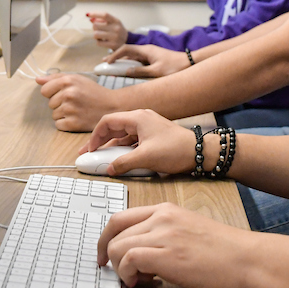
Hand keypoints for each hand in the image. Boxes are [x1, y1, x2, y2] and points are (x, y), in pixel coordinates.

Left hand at [37, 74, 119, 131]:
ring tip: (78, 110)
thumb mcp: (77, 79)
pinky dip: (66, 124)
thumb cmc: (93, 92)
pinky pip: (58, 125)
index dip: (53, 93)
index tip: (64, 94)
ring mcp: (70, 109)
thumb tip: (37, 79)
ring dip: (63, 114)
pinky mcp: (73, 123)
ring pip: (54, 114)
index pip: (45, 90)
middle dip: (60, 104)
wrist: (112, 106)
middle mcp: (68, 94)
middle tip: (76, 102)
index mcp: (68, 81)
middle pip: (50, 103)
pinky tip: (77, 118)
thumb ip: (56, 78)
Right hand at [78, 109, 196, 175]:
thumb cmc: (175, 150)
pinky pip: (132, 140)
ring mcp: (148, 126)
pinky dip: (123, 148)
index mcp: (137, 118)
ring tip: (102, 158)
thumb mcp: (145, 158)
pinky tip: (120, 159)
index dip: (95, 136)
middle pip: (114, 127)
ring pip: (123, 134)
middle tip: (90, 153)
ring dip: (112, 146)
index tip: (90, 149)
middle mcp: (141, 118)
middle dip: (100, 141)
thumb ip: (123, 163)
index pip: (107, 122)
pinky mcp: (153, 135)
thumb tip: (109, 169)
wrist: (199, 152)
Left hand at [86, 12, 126, 49]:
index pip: (104, 15)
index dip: (95, 13)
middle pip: (96, 25)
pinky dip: (98, 42)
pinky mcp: (112, 45)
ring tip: (100, 35)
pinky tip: (103, 41)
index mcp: (116, 21)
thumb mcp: (112, 23)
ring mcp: (114, 37)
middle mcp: (116, 28)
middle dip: (94, 27)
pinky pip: (98, 43)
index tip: (87, 14)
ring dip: (96, 35)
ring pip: (96, 34)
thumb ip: (101, 20)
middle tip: (98, 29)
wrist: (127, 41)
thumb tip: (90, 19)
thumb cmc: (116, 30)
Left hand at [98, 203, 256, 287]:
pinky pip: (128, 260)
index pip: (120, 217)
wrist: (247, 259)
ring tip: (139, 280)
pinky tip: (143, 282)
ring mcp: (164, 234)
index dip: (106, 238)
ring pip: (118, 246)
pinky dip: (127, 274)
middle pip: (114, 231)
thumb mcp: (188, 230)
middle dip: (108, 254)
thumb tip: (139, 254)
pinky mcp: (167, 255)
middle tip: (117, 272)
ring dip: (120, 268)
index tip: (105, 254)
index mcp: (165, 209)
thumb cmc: (224, 251)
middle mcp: (161, 217)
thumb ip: (162, 234)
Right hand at [104, 44, 189, 77]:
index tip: (107, 62)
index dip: (115, 55)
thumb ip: (140, 72)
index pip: (126, 49)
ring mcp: (150, 55)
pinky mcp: (153, 60)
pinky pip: (138, 62)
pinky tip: (126, 71)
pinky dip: (130, 66)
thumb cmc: (175, 67)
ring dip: (122, 62)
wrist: (190, 64)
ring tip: (112, 68)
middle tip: (104, 64)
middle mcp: (147, 51)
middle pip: (127, 53)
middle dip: (116, 58)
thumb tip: (126, 71)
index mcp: (146, 50)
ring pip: (132, 58)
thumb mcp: (156, 72)